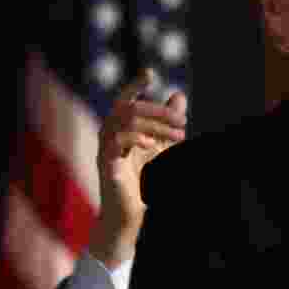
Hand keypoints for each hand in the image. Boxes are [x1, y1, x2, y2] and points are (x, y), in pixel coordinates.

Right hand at [91, 68, 187, 266]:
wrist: (128, 215)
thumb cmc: (142, 181)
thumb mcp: (160, 146)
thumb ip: (168, 122)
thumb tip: (179, 94)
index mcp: (120, 128)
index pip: (126, 100)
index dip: (135, 84)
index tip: (151, 72)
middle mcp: (108, 134)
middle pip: (130, 108)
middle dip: (159, 111)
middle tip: (184, 122)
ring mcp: (105, 149)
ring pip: (124, 123)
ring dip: (156, 126)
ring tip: (179, 136)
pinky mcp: (106, 166)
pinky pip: (114, 144)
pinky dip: (135, 139)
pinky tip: (152, 144)